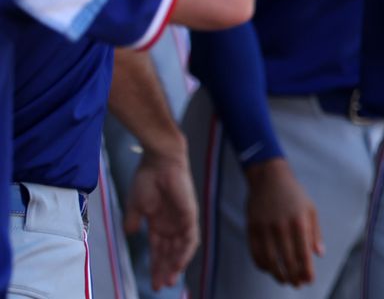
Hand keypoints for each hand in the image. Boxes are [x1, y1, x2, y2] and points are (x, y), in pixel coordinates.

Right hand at [123, 149, 199, 289]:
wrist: (158, 161)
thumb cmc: (146, 179)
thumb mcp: (135, 206)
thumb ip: (133, 222)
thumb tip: (130, 235)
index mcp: (159, 222)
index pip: (159, 249)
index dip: (155, 265)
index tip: (152, 281)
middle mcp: (172, 224)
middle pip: (170, 252)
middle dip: (165, 270)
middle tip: (160, 286)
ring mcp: (182, 219)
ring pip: (181, 248)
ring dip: (175, 265)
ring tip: (169, 280)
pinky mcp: (190, 214)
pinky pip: (190, 237)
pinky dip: (185, 252)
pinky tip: (178, 264)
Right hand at [244, 158, 323, 286]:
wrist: (270, 178)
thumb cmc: (294, 195)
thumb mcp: (311, 209)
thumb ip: (315, 233)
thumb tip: (318, 254)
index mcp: (299, 221)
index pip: (303, 253)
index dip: (306, 270)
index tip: (309, 280)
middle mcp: (281, 226)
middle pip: (287, 260)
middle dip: (294, 276)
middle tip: (298, 284)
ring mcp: (264, 228)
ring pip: (270, 261)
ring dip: (278, 274)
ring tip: (285, 281)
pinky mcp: (251, 228)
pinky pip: (255, 253)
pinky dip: (262, 266)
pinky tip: (269, 269)